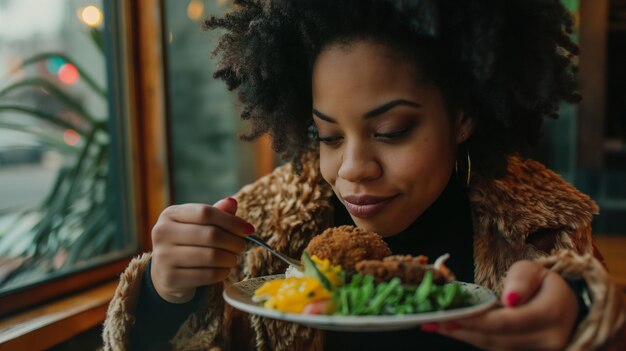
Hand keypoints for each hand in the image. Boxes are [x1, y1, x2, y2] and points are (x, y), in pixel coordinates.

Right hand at [150, 197, 253, 302]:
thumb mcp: (199, 224)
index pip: (206, 213)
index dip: (232, 221)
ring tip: (233, 258)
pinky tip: (223, 270)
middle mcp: (162, 233)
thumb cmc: (188, 243)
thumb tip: (232, 202)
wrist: (166, 274)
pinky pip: (208, 275)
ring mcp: (163, 257)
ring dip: (230, 258)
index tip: (249, 229)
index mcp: (170, 214)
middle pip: (211, 235)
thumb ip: (217, 213)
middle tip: (242, 246)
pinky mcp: (170, 278)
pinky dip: (222, 272)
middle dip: (234, 242)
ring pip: (211, 256)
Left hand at [429, 260, 578, 350]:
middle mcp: (547, 340)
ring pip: (492, 346)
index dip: (475, 321)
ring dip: (462, 336)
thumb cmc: (546, 285)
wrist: (567, 309)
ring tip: (433, 325)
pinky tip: (451, 329)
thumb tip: (509, 299)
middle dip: (460, 329)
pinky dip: (472, 338)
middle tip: (430, 321)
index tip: (448, 316)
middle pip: (495, 338)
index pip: (506, 322)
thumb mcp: (535, 271)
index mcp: (551, 315)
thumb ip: (521, 280)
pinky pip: (494, 348)